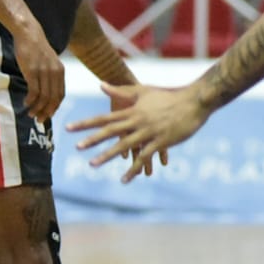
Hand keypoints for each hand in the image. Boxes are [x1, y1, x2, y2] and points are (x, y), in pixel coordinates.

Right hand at [13, 24, 64, 122]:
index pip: (61, 95)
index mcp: (60, 72)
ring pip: (44, 96)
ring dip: (37, 108)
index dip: (55, 107)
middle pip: (53, 98)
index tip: (48, 115)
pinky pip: (34, 90)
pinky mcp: (32, 71)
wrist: (29, 34)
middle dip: (47, 112)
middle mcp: (55, 73)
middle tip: (39, 120)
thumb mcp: (49, 62)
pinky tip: (26, 104)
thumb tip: (46, 91)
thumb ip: (50, 75)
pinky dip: (31, 100)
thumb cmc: (37, 49)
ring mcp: (44, 72)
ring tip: (30, 114)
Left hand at [69, 83, 209, 182]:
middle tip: (77, 147)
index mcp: (132, 110)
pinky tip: (126, 178)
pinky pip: (145, 157)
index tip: (69, 128)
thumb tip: (101, 85)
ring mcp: (149, 132)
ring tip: (92, 164)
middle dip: (93, 139)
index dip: (86, 123)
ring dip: (108, 155)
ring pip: (125, 145)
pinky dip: (134, 168)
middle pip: (111, 131)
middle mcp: (138, 121)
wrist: (194, 101)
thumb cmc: (170, 95)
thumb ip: (122, 91)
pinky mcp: (161, 141)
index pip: (104, 117)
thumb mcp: (144, 91)